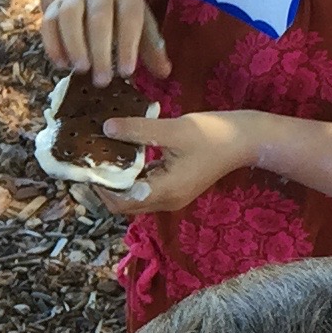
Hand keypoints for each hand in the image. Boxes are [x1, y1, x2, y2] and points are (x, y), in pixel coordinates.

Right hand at [39, 0, 163, 83]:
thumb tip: (164, 73)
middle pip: (98, 18)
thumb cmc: (119, 14)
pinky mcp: (52, 6)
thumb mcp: (140, 24)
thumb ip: (151, 47)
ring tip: (81, 70)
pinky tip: (61, 65)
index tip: (127, 72)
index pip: (129, 18)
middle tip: (103, 80)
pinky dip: (53, 44)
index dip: (127, 45)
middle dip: (100, 50)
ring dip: (74, 45)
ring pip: (69, 17)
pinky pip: (48, 23)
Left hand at [84, 108, 256, 217]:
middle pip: (126, 204)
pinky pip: (146, 188)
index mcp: (166, 191)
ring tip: (100, 158)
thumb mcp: (173, 129)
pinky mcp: (176, 187)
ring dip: (117, 182)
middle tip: (88, 163)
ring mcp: (172, 196)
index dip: (100, 189)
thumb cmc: (213, 134)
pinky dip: (131, 177)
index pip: (122, 202)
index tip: (86, 167)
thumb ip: (138, 131)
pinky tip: (122, 156)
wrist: (246, 140)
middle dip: (104, 187)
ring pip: (135, 197)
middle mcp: (167, 200)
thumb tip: (105, 128)